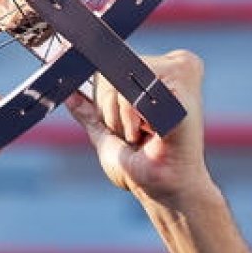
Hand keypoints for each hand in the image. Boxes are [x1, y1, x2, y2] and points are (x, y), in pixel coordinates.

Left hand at [64, 50, 214, 204]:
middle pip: (111, 71)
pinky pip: (133, 96)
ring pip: (120, 83)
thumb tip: (69, 94)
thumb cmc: (142, 165)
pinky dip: (132, 121)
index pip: (110, 63)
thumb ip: (90, 111)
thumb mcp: (107, 133)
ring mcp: (182, 75)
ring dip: (122, 119)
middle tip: (133, 134)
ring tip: (143, 135)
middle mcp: (176, 64)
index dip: (105, 93)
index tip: (118, 118)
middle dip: (110, 110)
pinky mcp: (183, 90)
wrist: (163, 189)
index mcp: (162, 70)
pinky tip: (152, 134)